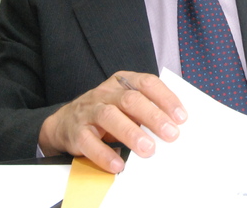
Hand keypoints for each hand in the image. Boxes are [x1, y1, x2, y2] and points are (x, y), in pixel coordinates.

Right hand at [38, 71, 187, 172]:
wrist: (65, 122)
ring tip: (148, 149)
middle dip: (153, 117)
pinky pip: (89, 142)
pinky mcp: (77, 132)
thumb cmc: (106, 112)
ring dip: (131, 133)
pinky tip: (119, 164)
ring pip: (110, 116)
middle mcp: (105, 93)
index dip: (165, 98)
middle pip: (130, 100)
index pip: (147, 83)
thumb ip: (147, 109)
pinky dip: (104, 154)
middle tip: (171, 134)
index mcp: (122, 82)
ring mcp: (89, 111)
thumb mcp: (125, 104)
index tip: (181, 117)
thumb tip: (175, 126)